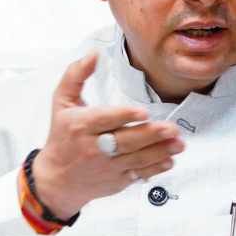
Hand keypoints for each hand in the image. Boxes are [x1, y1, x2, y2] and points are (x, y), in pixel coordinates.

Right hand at [32, 52, 184, 218]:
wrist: (57, 179)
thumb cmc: (62, 136)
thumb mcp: (61, 102)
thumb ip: (76, 75)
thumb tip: (94, 54)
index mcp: (81, 125)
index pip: (104, 120)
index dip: (124, 116)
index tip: (143, 112)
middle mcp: (93, 148)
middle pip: (125, 141)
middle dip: (151, 135)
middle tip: (171, 128)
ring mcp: (106, 166)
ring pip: (136, 159)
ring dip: (160, 151)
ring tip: (178, 143)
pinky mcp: (116, 181)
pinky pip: (139, 174)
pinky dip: (155, 168)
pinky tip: (169, 160)